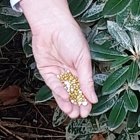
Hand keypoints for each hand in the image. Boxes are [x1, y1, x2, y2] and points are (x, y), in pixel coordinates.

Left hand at [19, 0, 95, 118]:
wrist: (52, 24)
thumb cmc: (71, 37)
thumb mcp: (83, 59)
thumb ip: (86, 79)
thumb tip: (93, 98)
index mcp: (80, 69)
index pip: (84, 89)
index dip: (85, 101)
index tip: (87, 112)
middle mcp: (69, 72)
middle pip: (73, 93)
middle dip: (76, 104)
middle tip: (78, 114)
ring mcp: (57, 72)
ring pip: (62, 92)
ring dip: (66, 103)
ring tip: (71, 112)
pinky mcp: (46, 71)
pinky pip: (53, 85)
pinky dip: (58, 92)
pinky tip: (64, 98)